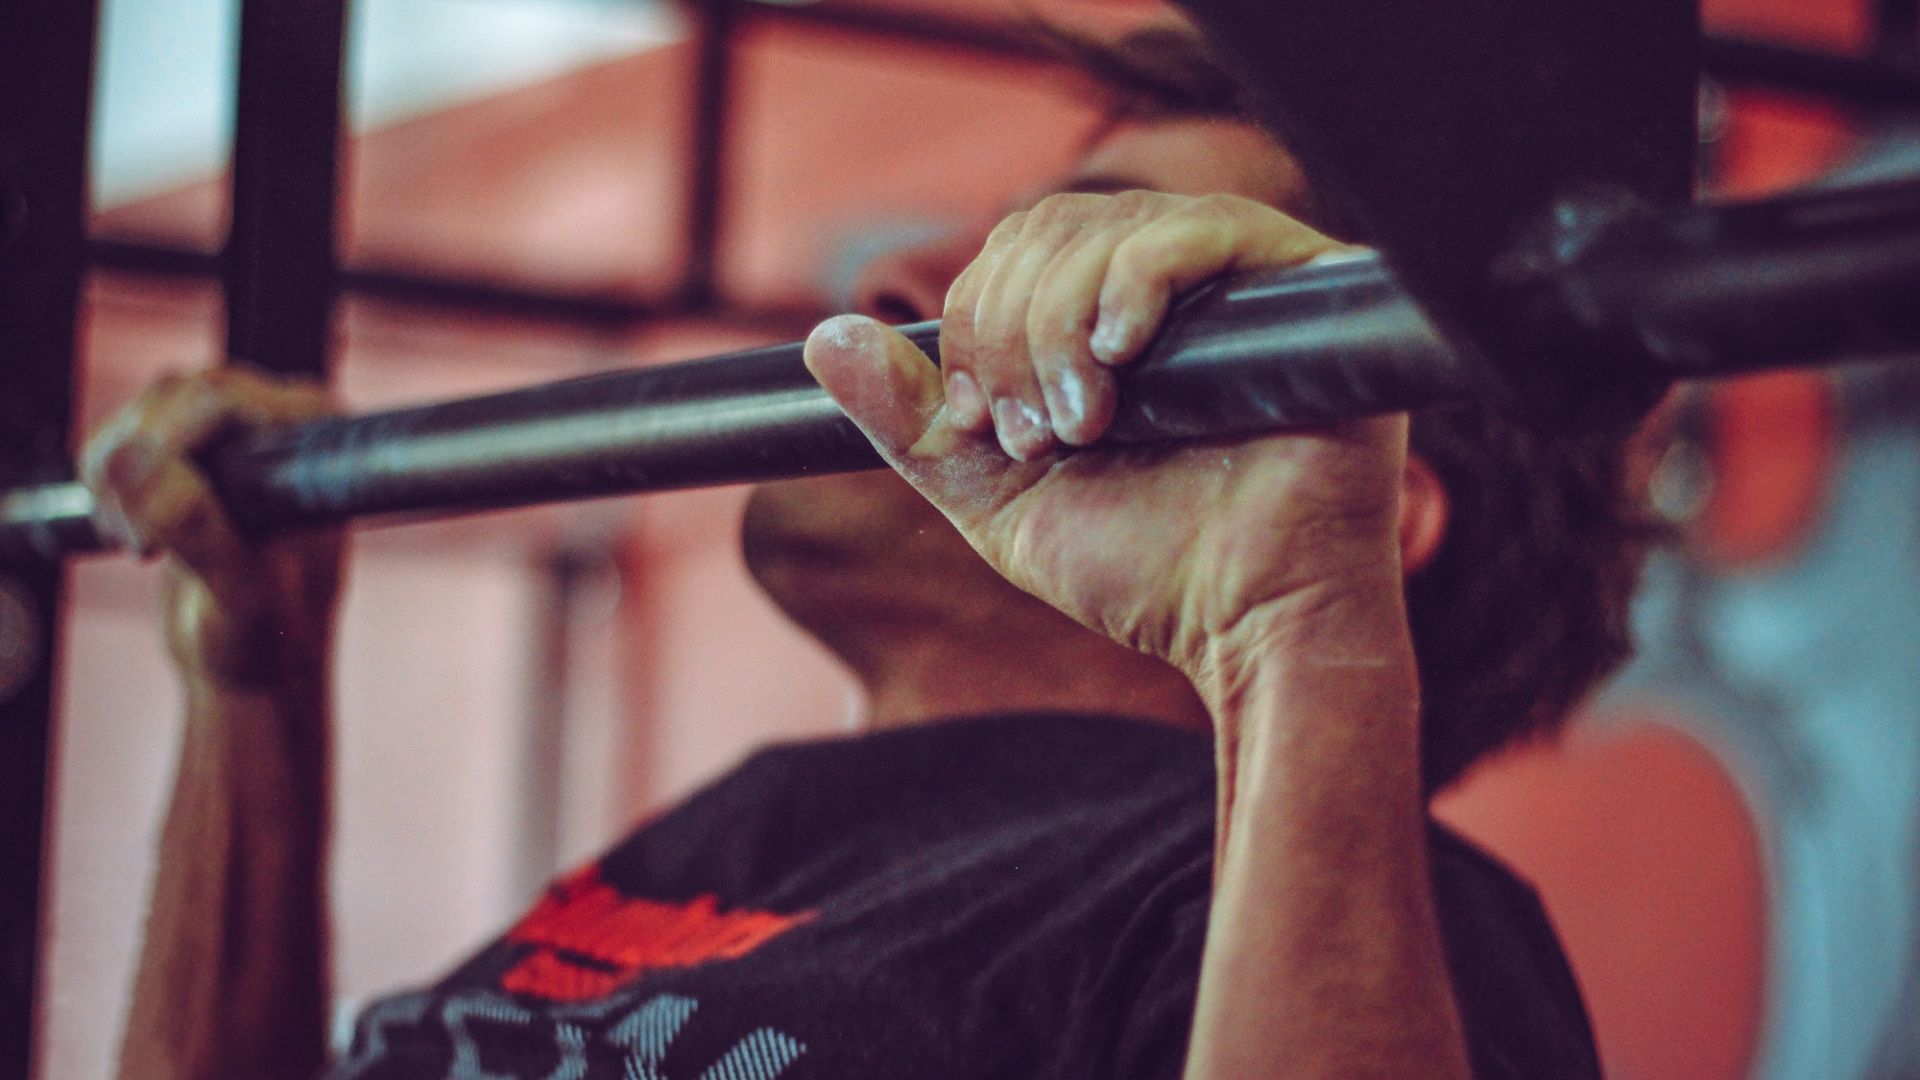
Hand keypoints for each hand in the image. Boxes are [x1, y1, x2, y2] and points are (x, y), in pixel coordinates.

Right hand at [82, 365, 342, 691]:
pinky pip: (125, 432)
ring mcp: (238, 429)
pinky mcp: (194, 449)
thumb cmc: (268, 635)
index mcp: (318, 438)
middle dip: (142, 467)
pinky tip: (133, 531)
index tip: (154, 530)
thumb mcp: (238, 589)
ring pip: (144, 411)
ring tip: (144, 546)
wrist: (250, 664)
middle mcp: (285, 420)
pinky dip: (106, 479)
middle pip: (175, 396)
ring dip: (118, 477)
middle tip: (145, 548)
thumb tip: (129, 460)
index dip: (169, 448)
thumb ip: (193, 525)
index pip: (222, 397)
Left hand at [805, 191, 1406, 687]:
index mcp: (1104, 328)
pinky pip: (1204, 230)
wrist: (1249, 624)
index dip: (974, 322)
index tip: (983, 423)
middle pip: (1051, 229)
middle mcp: (1172, 292)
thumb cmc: (1143, 567)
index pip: (1012, 255)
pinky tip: (1120, 352)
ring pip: (1110, 226)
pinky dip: (1138, 280)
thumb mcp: (999, 498)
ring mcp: (1237, 284)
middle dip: (1010, 329)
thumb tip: (825, 341)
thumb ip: (917, 426)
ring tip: (1084, 423)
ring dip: (1061, 323)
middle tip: (1035, 432)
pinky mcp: (1301, 291)